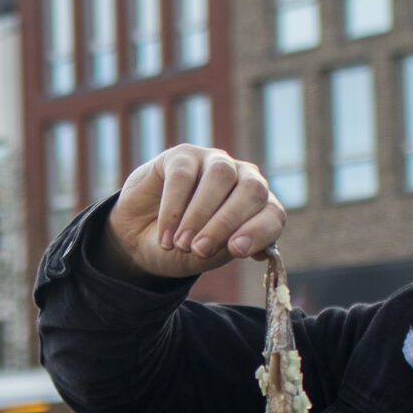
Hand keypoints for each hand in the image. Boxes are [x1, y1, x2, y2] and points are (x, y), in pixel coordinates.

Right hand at [102, 145, 286, 280]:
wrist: (140, 239)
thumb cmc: (182, 248)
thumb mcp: (205, 257)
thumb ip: (224, 248)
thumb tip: (242, 246)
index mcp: (258, 207)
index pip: (272, 214)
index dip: (259, 231)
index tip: (236, 250)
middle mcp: (243, 178)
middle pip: (251, 190)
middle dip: (225, 223)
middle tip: (199, 250)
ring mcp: (214, 162)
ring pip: (220, 176)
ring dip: (199, 214)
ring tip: (181, 244)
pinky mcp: (182, 155)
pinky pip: (183, 175)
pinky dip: (172, 209)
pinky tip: (165, 236)